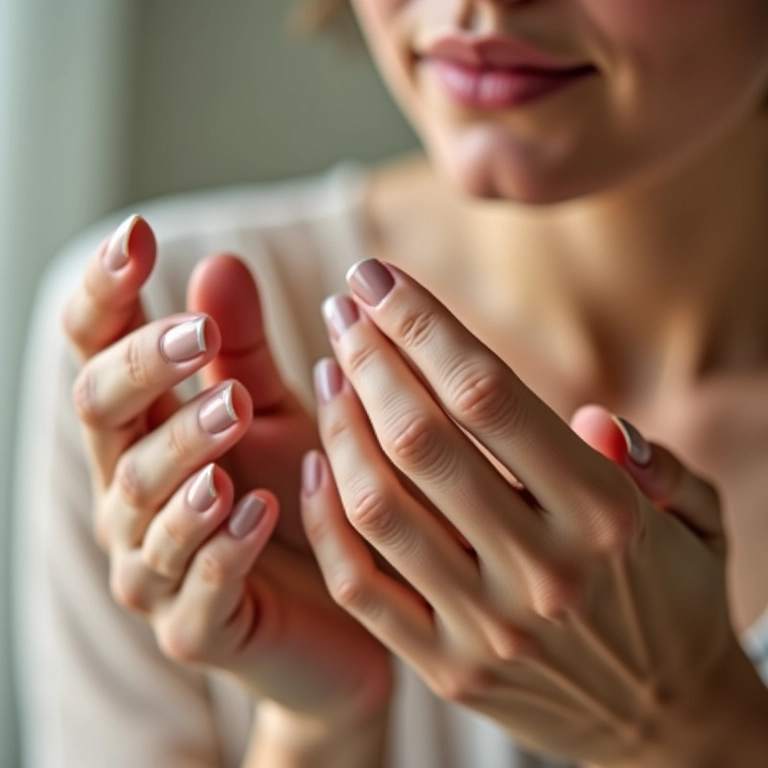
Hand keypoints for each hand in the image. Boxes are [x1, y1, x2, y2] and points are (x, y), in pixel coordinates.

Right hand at [62, 217, 391, 731]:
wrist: (338, 609)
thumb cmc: (299, 498)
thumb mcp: (276, 415)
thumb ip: (245, 353)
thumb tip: (219, 261)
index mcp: (145, 432)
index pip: (97, 353)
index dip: (105, 296)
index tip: (136, 236)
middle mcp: (131, 493)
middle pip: (103, 416)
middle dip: (146, 369)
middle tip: (202, 335)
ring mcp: (154, 564)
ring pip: (145, 502)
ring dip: (185, 453)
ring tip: (230, 415)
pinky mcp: (197, 627)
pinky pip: (198, 587)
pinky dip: (223, 546)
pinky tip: (258, 509)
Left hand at [303, 258, 766, 765]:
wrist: (668, 727)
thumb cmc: (679, 599)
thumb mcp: (700, 519)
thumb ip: (654, 461)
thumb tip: (590, 415)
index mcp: (604, 514)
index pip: (488, 394)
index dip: (423, 324)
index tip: (377, 277)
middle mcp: (541, 568)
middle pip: (421, 439)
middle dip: (368, 356)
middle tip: (340, 308)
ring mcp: (487, 626)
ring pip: (379, 506)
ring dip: (340, 425)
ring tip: (327, 370)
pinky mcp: (449, 669)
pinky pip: (363, 587)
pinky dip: (327, 520)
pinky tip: (316, 462)